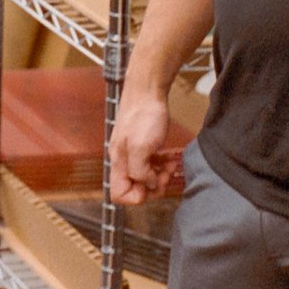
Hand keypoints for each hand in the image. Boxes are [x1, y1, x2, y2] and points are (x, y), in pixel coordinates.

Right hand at [107, 85, 180, 204]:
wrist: (147, 91)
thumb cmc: (143, 115)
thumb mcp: (141, 147)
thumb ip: (140, 171)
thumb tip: (147, 184)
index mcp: (118, 162)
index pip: (118, 194)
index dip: (137, 196)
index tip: (152, 186)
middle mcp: (122, 160)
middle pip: (133, 188)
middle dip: (152, 187)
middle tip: (165, 176)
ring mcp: (132, 153)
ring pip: (143, 178)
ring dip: (159, 177)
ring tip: (170, 167)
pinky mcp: (142, 146)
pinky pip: (150, 165)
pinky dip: (161, 166)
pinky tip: (169, 159)